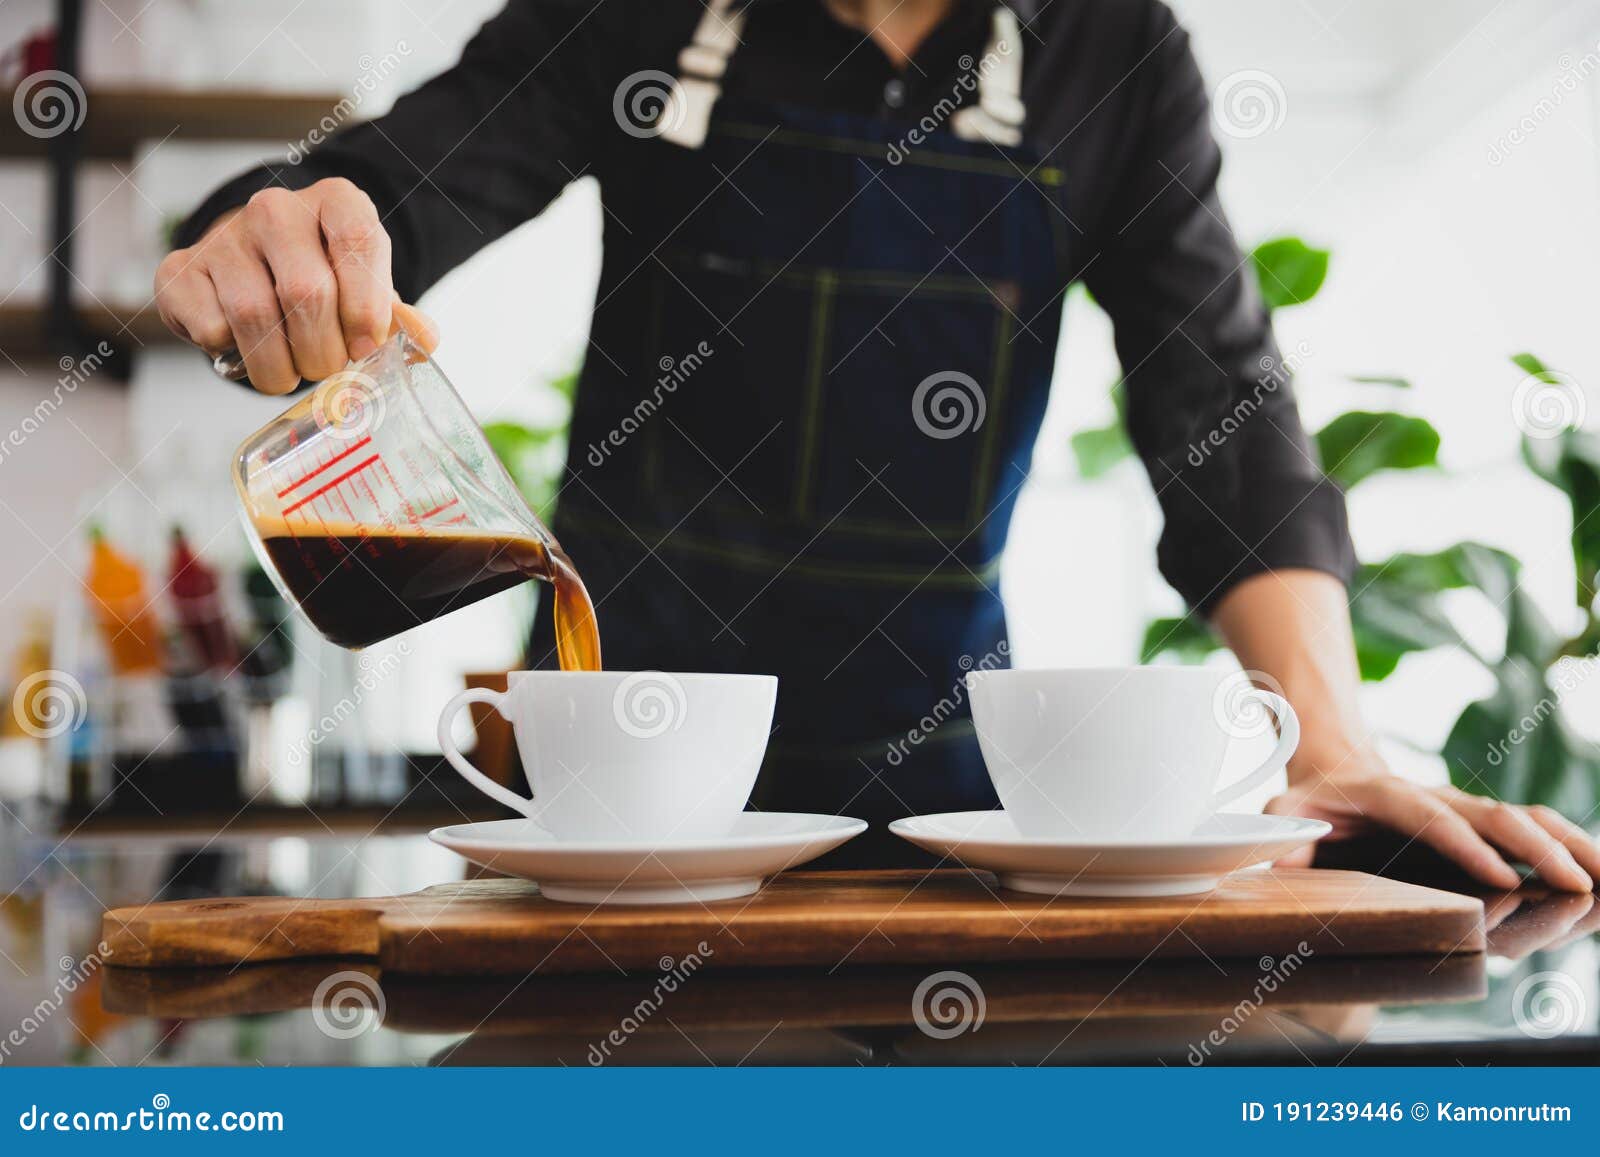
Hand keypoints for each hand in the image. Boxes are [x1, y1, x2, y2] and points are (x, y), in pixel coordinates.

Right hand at [154, 178, 434, 393]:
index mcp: (336, 202)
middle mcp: (276, 209)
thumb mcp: (370, 293)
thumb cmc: (327, 283)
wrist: (258, 271)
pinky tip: (246, 350)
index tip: (366, 347)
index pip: (357, 241)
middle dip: (323, 352)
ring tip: (291, 373)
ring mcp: (225, 237)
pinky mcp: (181, 269)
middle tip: (328, 369)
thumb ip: (399, 318)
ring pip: (253, 315)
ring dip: (279, 366)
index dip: (365, 307)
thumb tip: (424, 341)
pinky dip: (233, 356)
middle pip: (305, 292)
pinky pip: (210, 328)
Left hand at [1268, 748, 1599, 892]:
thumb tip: (1280, 861)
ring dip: (1570, 846)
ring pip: (1527, 819)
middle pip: (1495, 818)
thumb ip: (1278, 837)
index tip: (1503, 877)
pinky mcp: (1482, 824)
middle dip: (1538, 851)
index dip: (1468, 847)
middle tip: (1575, 887)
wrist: (1337, 771)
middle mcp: (1437, 798)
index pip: (1433, 820)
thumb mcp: (1284, 814)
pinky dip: (1572, 848)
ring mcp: (1465, 810)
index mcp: (1388, 797)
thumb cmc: (1313, 802)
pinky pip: (1534, 831)